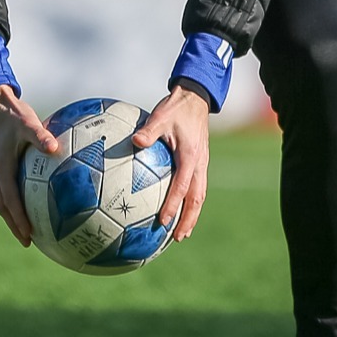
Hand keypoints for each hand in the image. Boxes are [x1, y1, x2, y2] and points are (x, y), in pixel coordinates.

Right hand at [0, 84, 58, 244]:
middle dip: (15, 226)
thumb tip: (54, 147)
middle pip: (4, 207)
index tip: (28, 234)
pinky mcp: (3, 166)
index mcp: (2, 168)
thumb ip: (40, 136)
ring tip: (30, 231)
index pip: (10, 201)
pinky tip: (34, 203)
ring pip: (5, 201)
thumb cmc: (13, 114)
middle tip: (29, 242)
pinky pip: (10, 190)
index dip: (19, 219)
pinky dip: (18, 203)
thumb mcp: (28, 122)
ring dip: (15, 217)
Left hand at [133, 82, 211, 239]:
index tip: (163, 221)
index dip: (173, 205)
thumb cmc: (176, 108)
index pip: (182, 186)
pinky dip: (190, 203)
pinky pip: (197, 188)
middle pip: (197, 199)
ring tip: (181, 233)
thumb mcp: (161, 116)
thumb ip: (149, 130)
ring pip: (200, 196)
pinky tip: (179, 211)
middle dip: (188, 220)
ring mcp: (202, 165)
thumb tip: (134, 141)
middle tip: (177, 238)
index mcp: (190, 156)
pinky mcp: (199, 163)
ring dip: (192, 215)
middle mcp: (199, 164)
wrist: (195, 99)